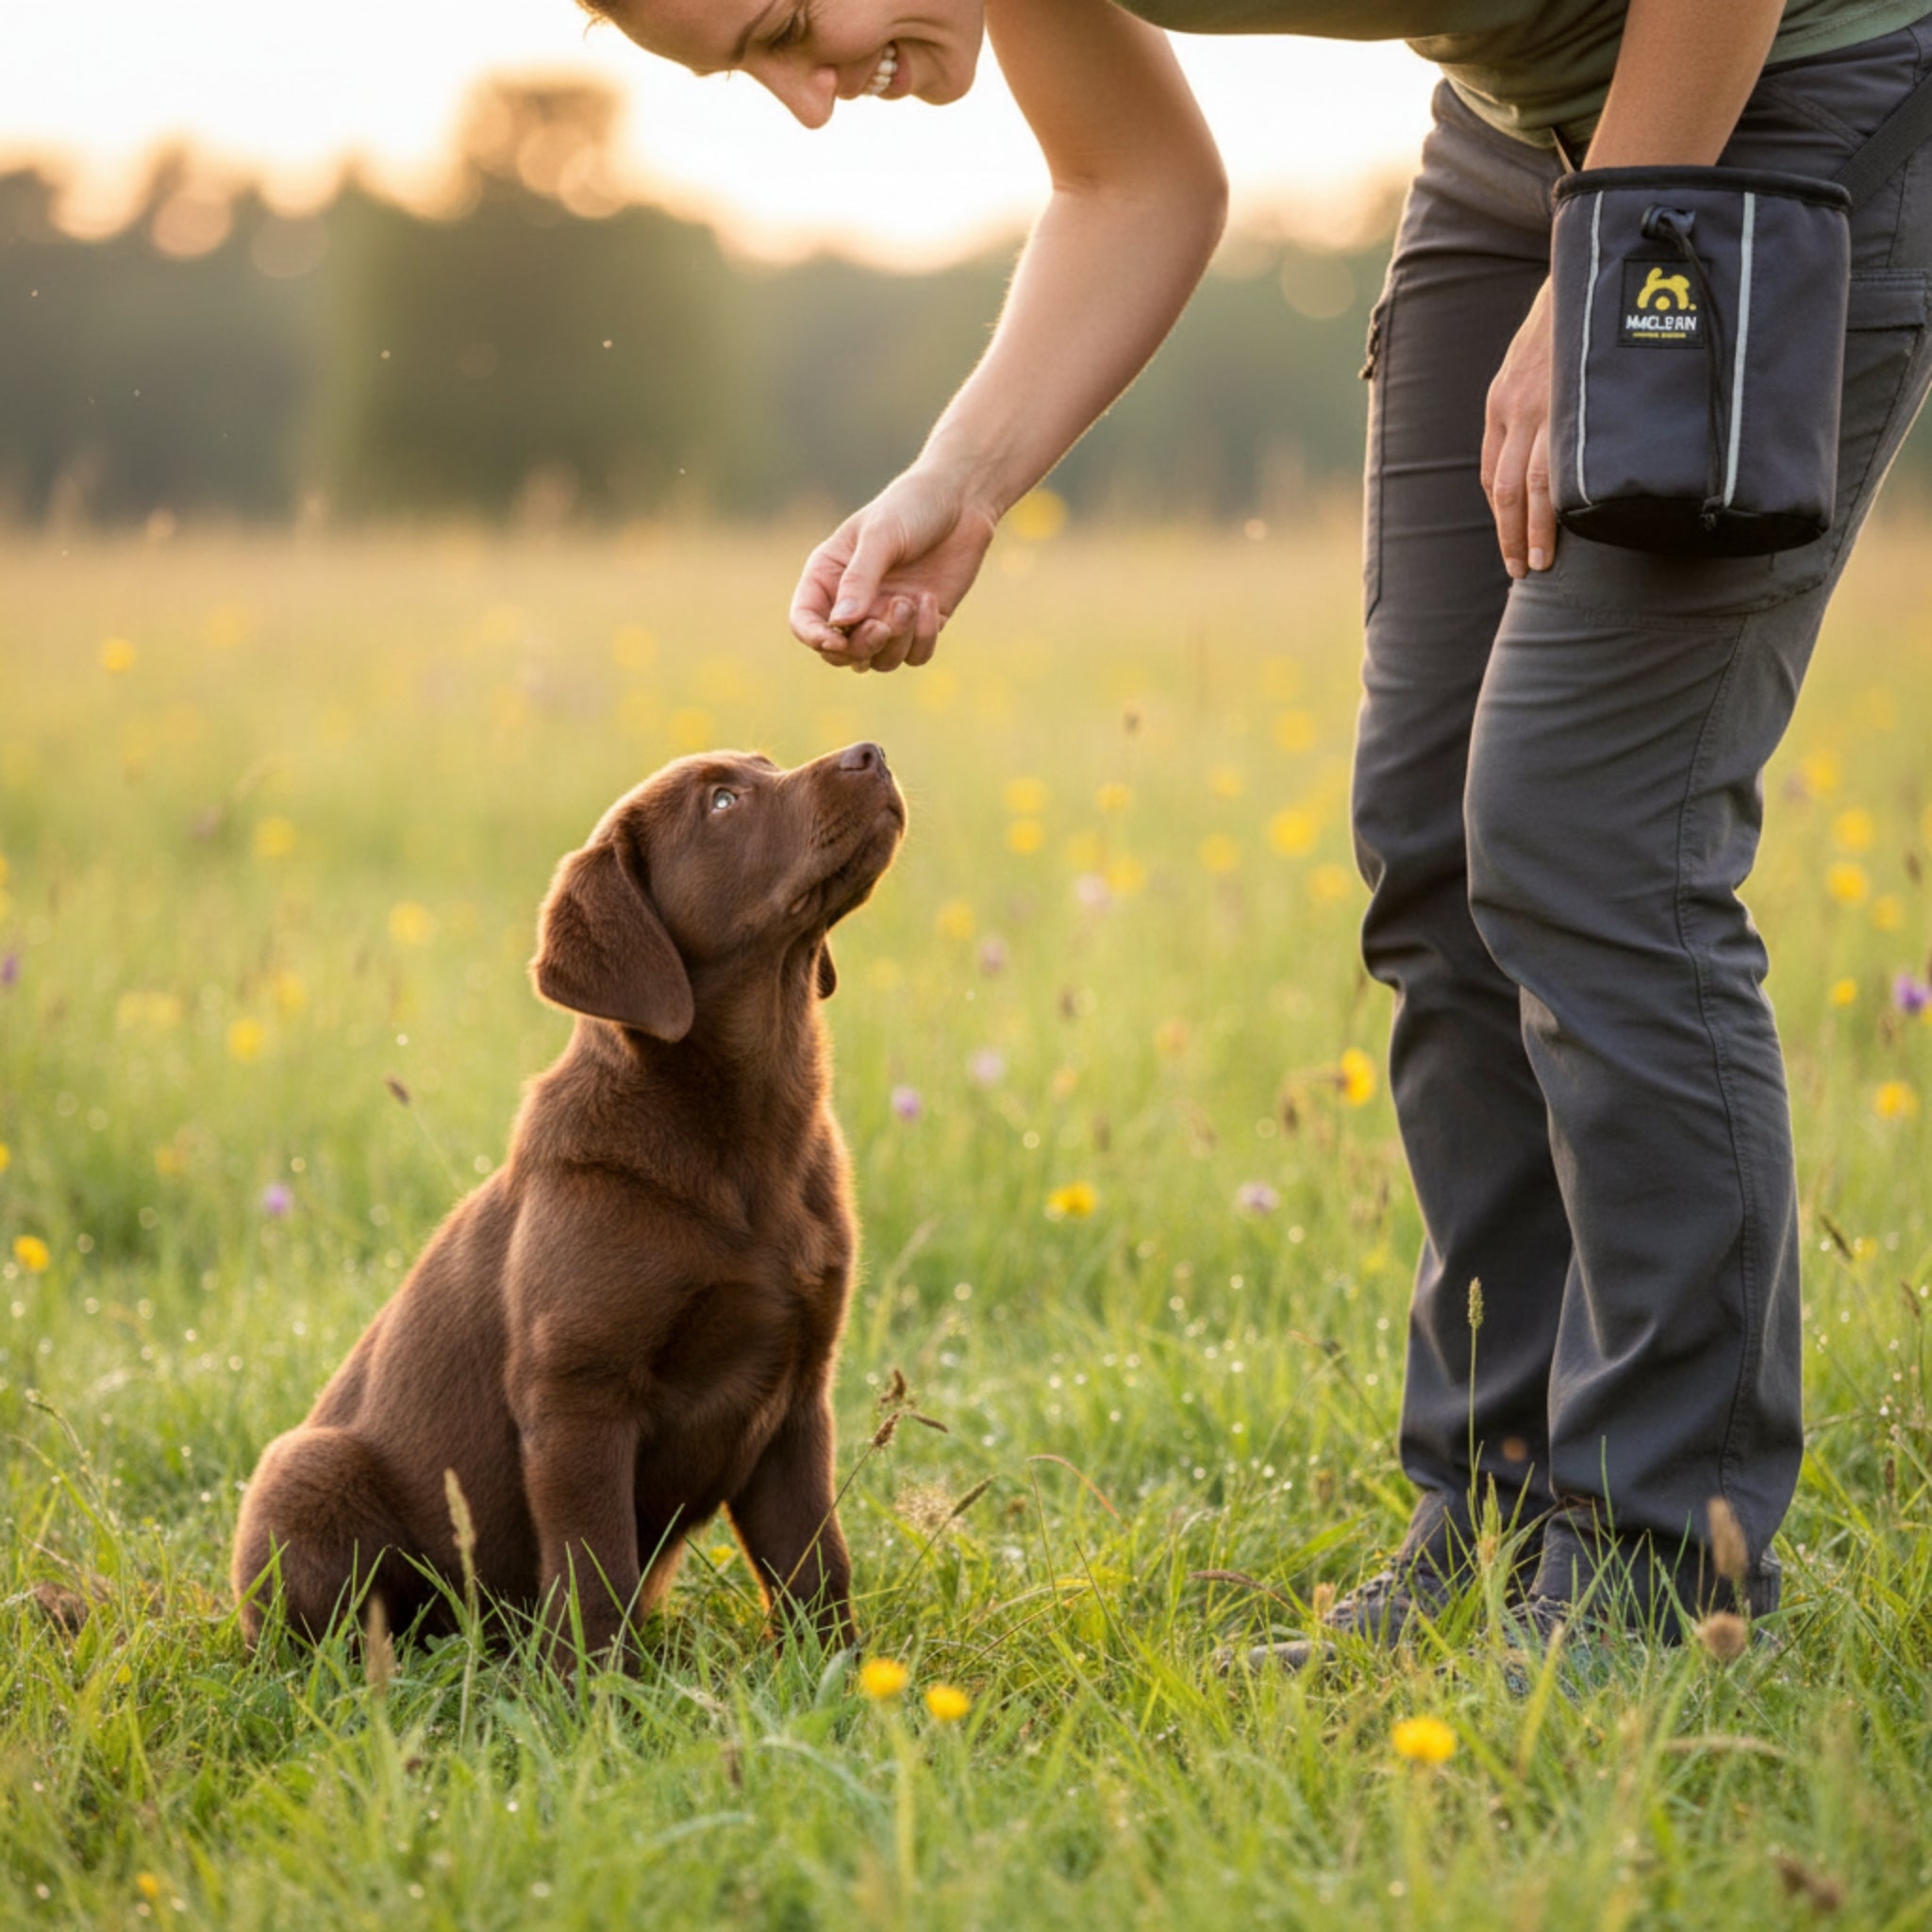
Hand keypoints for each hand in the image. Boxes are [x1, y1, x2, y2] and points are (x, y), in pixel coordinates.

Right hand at [789, 466, 998, 672]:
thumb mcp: (881, 536)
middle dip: (861, 647)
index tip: (836, 640)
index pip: (804, 621)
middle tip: (882, 626)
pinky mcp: (922, 625)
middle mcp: (854, 603)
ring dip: (896, 642)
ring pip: (880, 660)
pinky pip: (915, 655)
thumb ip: (859, 579)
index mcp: (828, 576)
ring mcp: (887, 617)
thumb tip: (840, 623)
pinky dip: (923, 638)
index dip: (814, 637)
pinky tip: (931, 600)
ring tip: (910, 602)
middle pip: (842, 652)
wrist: (962, 501)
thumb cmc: (912, 507)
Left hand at [1480, 278, 1557, 579]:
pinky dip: (1564, 500)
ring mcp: (1545, 407)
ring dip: (1535, 530)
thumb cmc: (1568, 317)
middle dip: (1510, 535)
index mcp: (1500, 401)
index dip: (1501, 515)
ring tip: (1542, 562)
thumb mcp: (1534, 358)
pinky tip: (1574, 526)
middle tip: (1523, 570)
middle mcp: (1515, 409)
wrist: (1588, 267)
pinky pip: (1565, 462)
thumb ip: (1535, 400)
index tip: (1512, 542)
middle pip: (1504, 490)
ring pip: (1533, 486)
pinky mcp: (1574, 401)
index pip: (1491, 473)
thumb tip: (1549, 443)